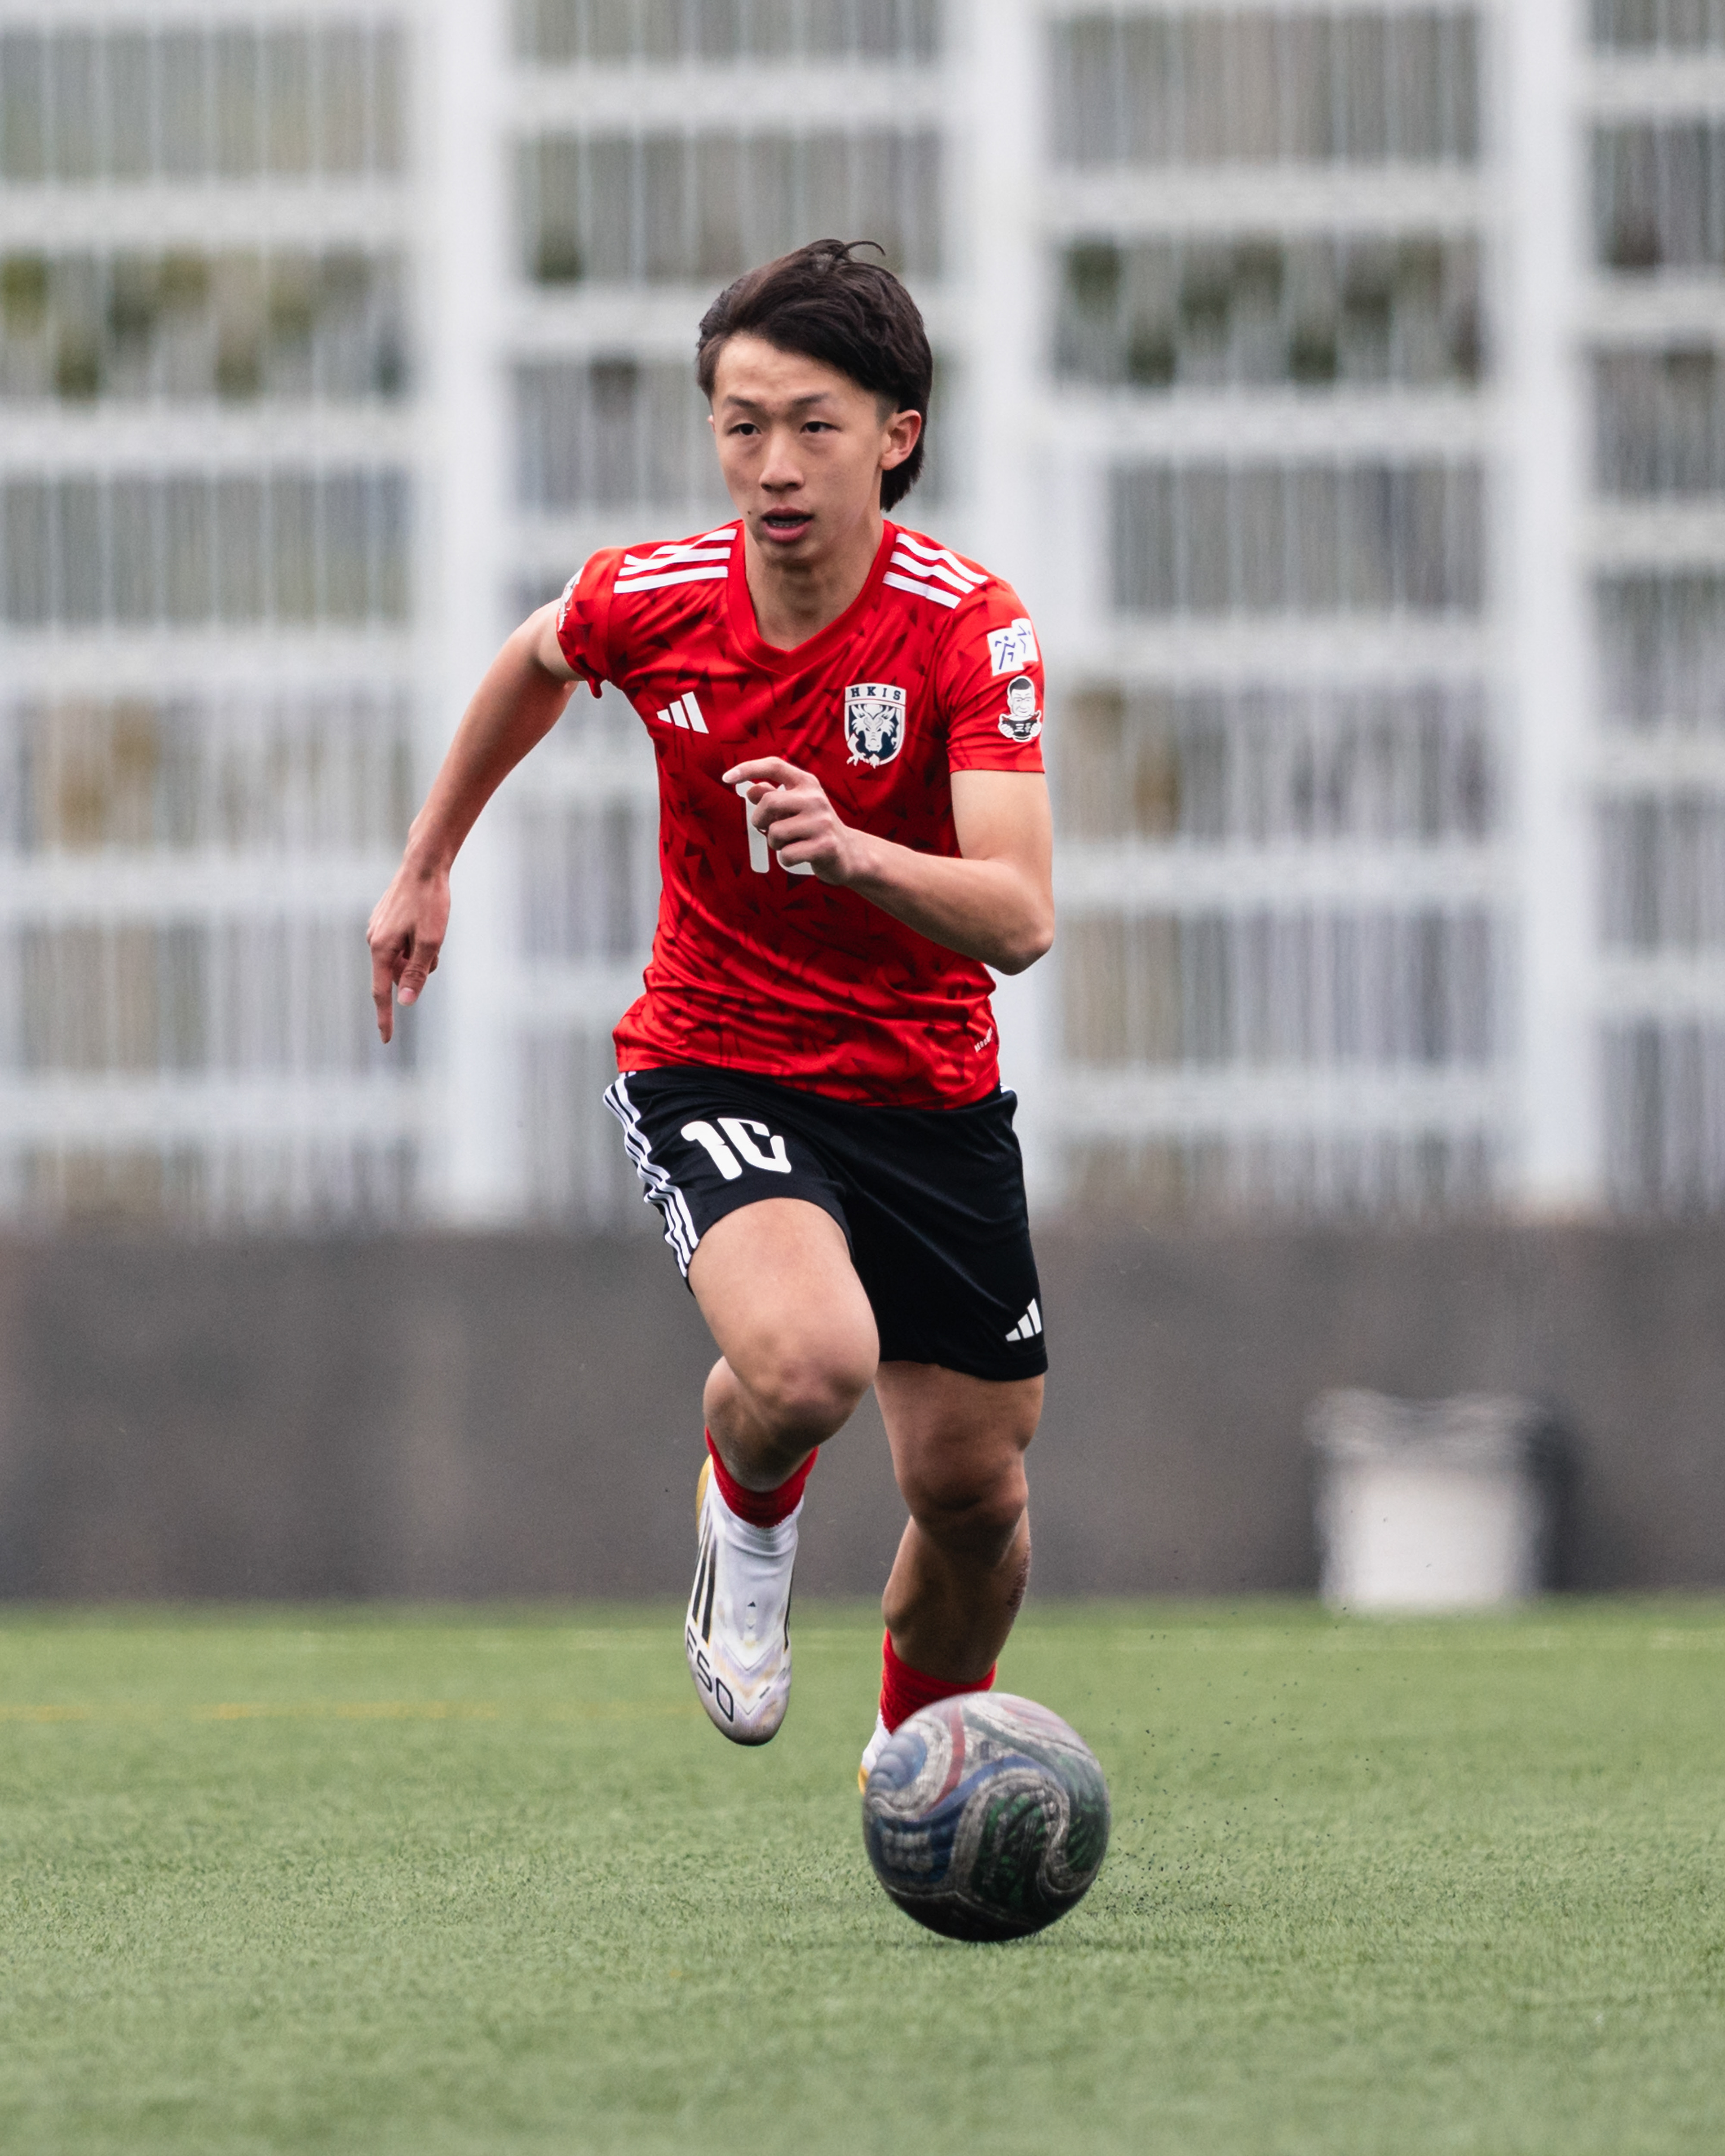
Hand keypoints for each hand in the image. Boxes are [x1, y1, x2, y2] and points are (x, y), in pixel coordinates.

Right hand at [367, 858, 450, 1043]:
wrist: (424, 865)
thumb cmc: (430, 902)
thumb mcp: (431, 942)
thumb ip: (417, 973)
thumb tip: (405, 1002)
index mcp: (381, 949)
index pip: (382, 993)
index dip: (386, 1018)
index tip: (386, 1039)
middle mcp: (374, 941)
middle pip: (399, 974)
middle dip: (419, 969)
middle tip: (436, 946)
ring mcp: (378, 930)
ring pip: (404, 959)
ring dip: (421, 954)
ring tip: (433, 930)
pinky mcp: (385, 922)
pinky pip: (404, 944)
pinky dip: (417, 942)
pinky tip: (426, 922)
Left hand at [722, 757, 865, 883]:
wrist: (850, 853)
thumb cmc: (814, 827)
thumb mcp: (795, 806)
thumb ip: (773, 796)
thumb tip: (750, 790)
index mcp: (806, 783)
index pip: (774, 766)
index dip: (748, 768)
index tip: (726, 777)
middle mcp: (815, 798)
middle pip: (768, 802)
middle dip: (759, 820)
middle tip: (767, 828)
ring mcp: (822, 822)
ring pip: (775, 833)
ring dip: (774, 843)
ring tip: (790, 843)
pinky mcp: (825, 847)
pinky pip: (786, 855)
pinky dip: (786, 860)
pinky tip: (800, 856)